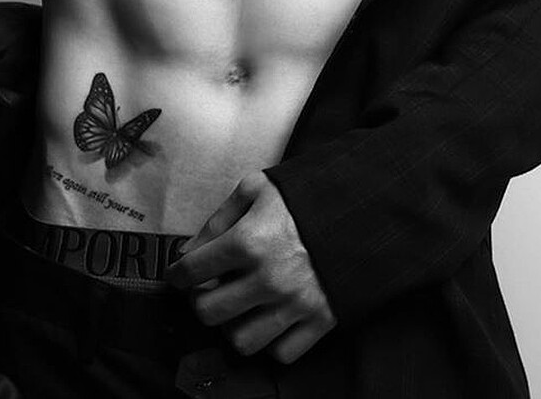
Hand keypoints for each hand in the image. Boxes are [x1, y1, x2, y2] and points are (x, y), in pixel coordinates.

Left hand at [164, 169, 336, 364]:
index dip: (177, 274)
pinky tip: (269, 317)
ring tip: (239, 307)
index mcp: (249, 241)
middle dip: (201, 300)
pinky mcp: (319, 321)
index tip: (179, 275)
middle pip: (209, 313)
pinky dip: (270, 342)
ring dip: (233, 326)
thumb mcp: (257, 188)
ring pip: (241, 342)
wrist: (363, 208)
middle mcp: (268, 278)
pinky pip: (280, 353)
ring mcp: (294, 304)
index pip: (191, 271)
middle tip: (208, 290)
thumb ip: (219, 217)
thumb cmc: (306, 196)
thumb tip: (190, 249)